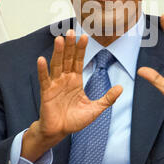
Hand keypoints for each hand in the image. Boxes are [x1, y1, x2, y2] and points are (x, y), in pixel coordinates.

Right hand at [22, 30, 122, 161]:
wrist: (59, 132)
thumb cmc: (74, 120)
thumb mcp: (95, 109)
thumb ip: (108, 98)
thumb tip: (121, 88)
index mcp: (76, 80)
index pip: (78, 60)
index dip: (81, 49)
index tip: (84, 36)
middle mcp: (65, 79)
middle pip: (68, 59)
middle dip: (70, 45)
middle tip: (71, 32)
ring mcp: (55, 84)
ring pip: (57, 65)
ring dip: (58, 52)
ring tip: (59, 39)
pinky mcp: (46, 92)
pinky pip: (44, 79)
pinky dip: (43, 70)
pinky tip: (42, 59)